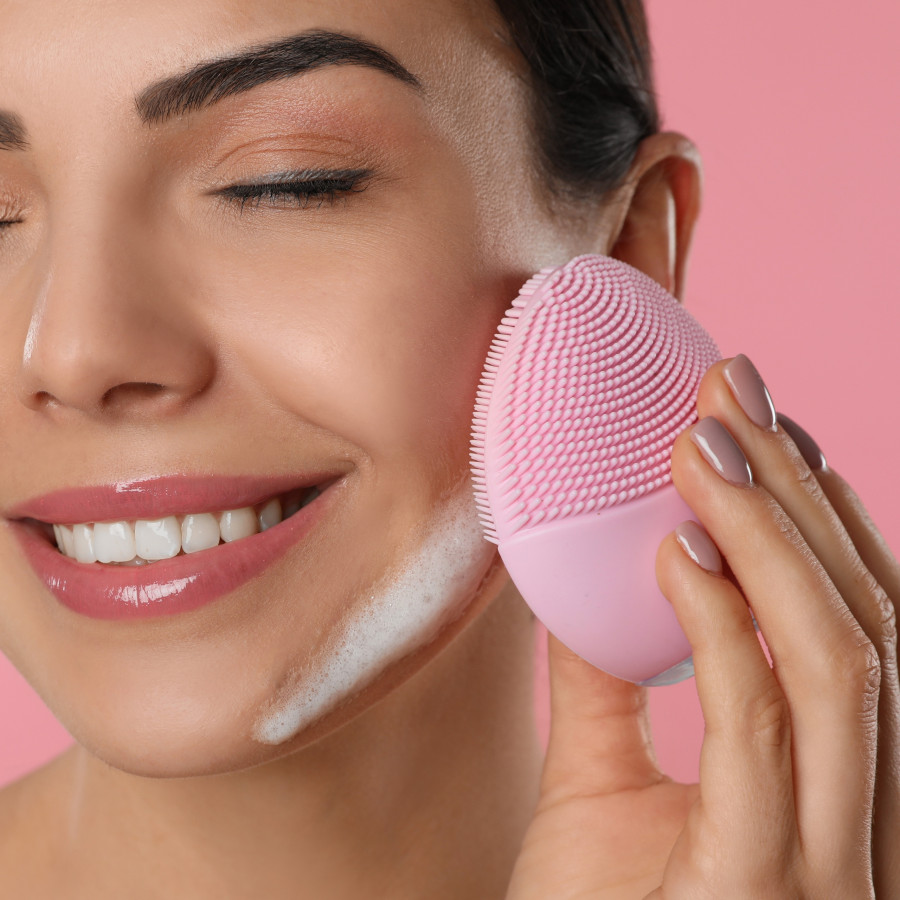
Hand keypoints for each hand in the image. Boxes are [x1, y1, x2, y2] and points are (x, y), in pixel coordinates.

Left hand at [505, 355, 899, 898]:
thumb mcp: (599, 789)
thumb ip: (607, 684)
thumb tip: (594, 575)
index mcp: (834, 792)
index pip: (859, 628)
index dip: (824, 518)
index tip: (770, 428)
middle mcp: (861, 822)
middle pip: (867, 621)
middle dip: (802, 493)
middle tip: (735, 392)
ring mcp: (830, 862)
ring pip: (845, 663)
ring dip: (774, 536)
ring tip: (703, 445)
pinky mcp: (766, 887)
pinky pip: (764, 731)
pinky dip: (728, 628)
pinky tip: (677, 549)